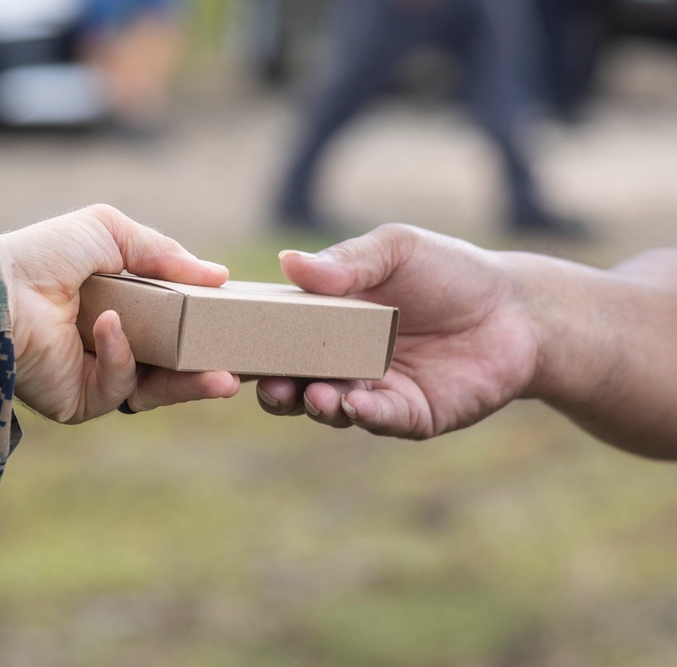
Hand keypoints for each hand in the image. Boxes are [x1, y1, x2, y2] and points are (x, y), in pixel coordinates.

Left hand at [0, 204, 239, 423]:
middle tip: (241, 370)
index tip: (234, 326)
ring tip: (223, 378)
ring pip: (155, 388)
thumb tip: (218, 276)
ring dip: (189, 383)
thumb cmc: (45, 254)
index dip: (201, 328)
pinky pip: (118, 386)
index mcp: (116, 308)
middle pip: (170, 366)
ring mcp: (94, 376)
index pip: (169, 326)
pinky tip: (110, 325)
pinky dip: (121, 355)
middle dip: (207, 369)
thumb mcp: (109, 230)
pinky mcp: (79, 401)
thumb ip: (162, 251)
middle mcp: (108, 345)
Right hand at [256, 224, 537, 438]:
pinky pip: (378, 419)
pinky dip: (362, 414)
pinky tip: (355, 404)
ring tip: (315, 394)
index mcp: (328, 321)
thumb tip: (289, 264)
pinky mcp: (409, 415)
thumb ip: (346, 261)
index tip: (234, 347)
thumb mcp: (396, 250)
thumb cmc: (450, 272)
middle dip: (275, 388)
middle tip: (270, 385)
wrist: (517, 309)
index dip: (254, 345)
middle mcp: (341, 361)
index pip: (279, 337)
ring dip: (315, 404)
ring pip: (329, 406)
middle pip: (293, 381)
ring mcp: (373, 391)